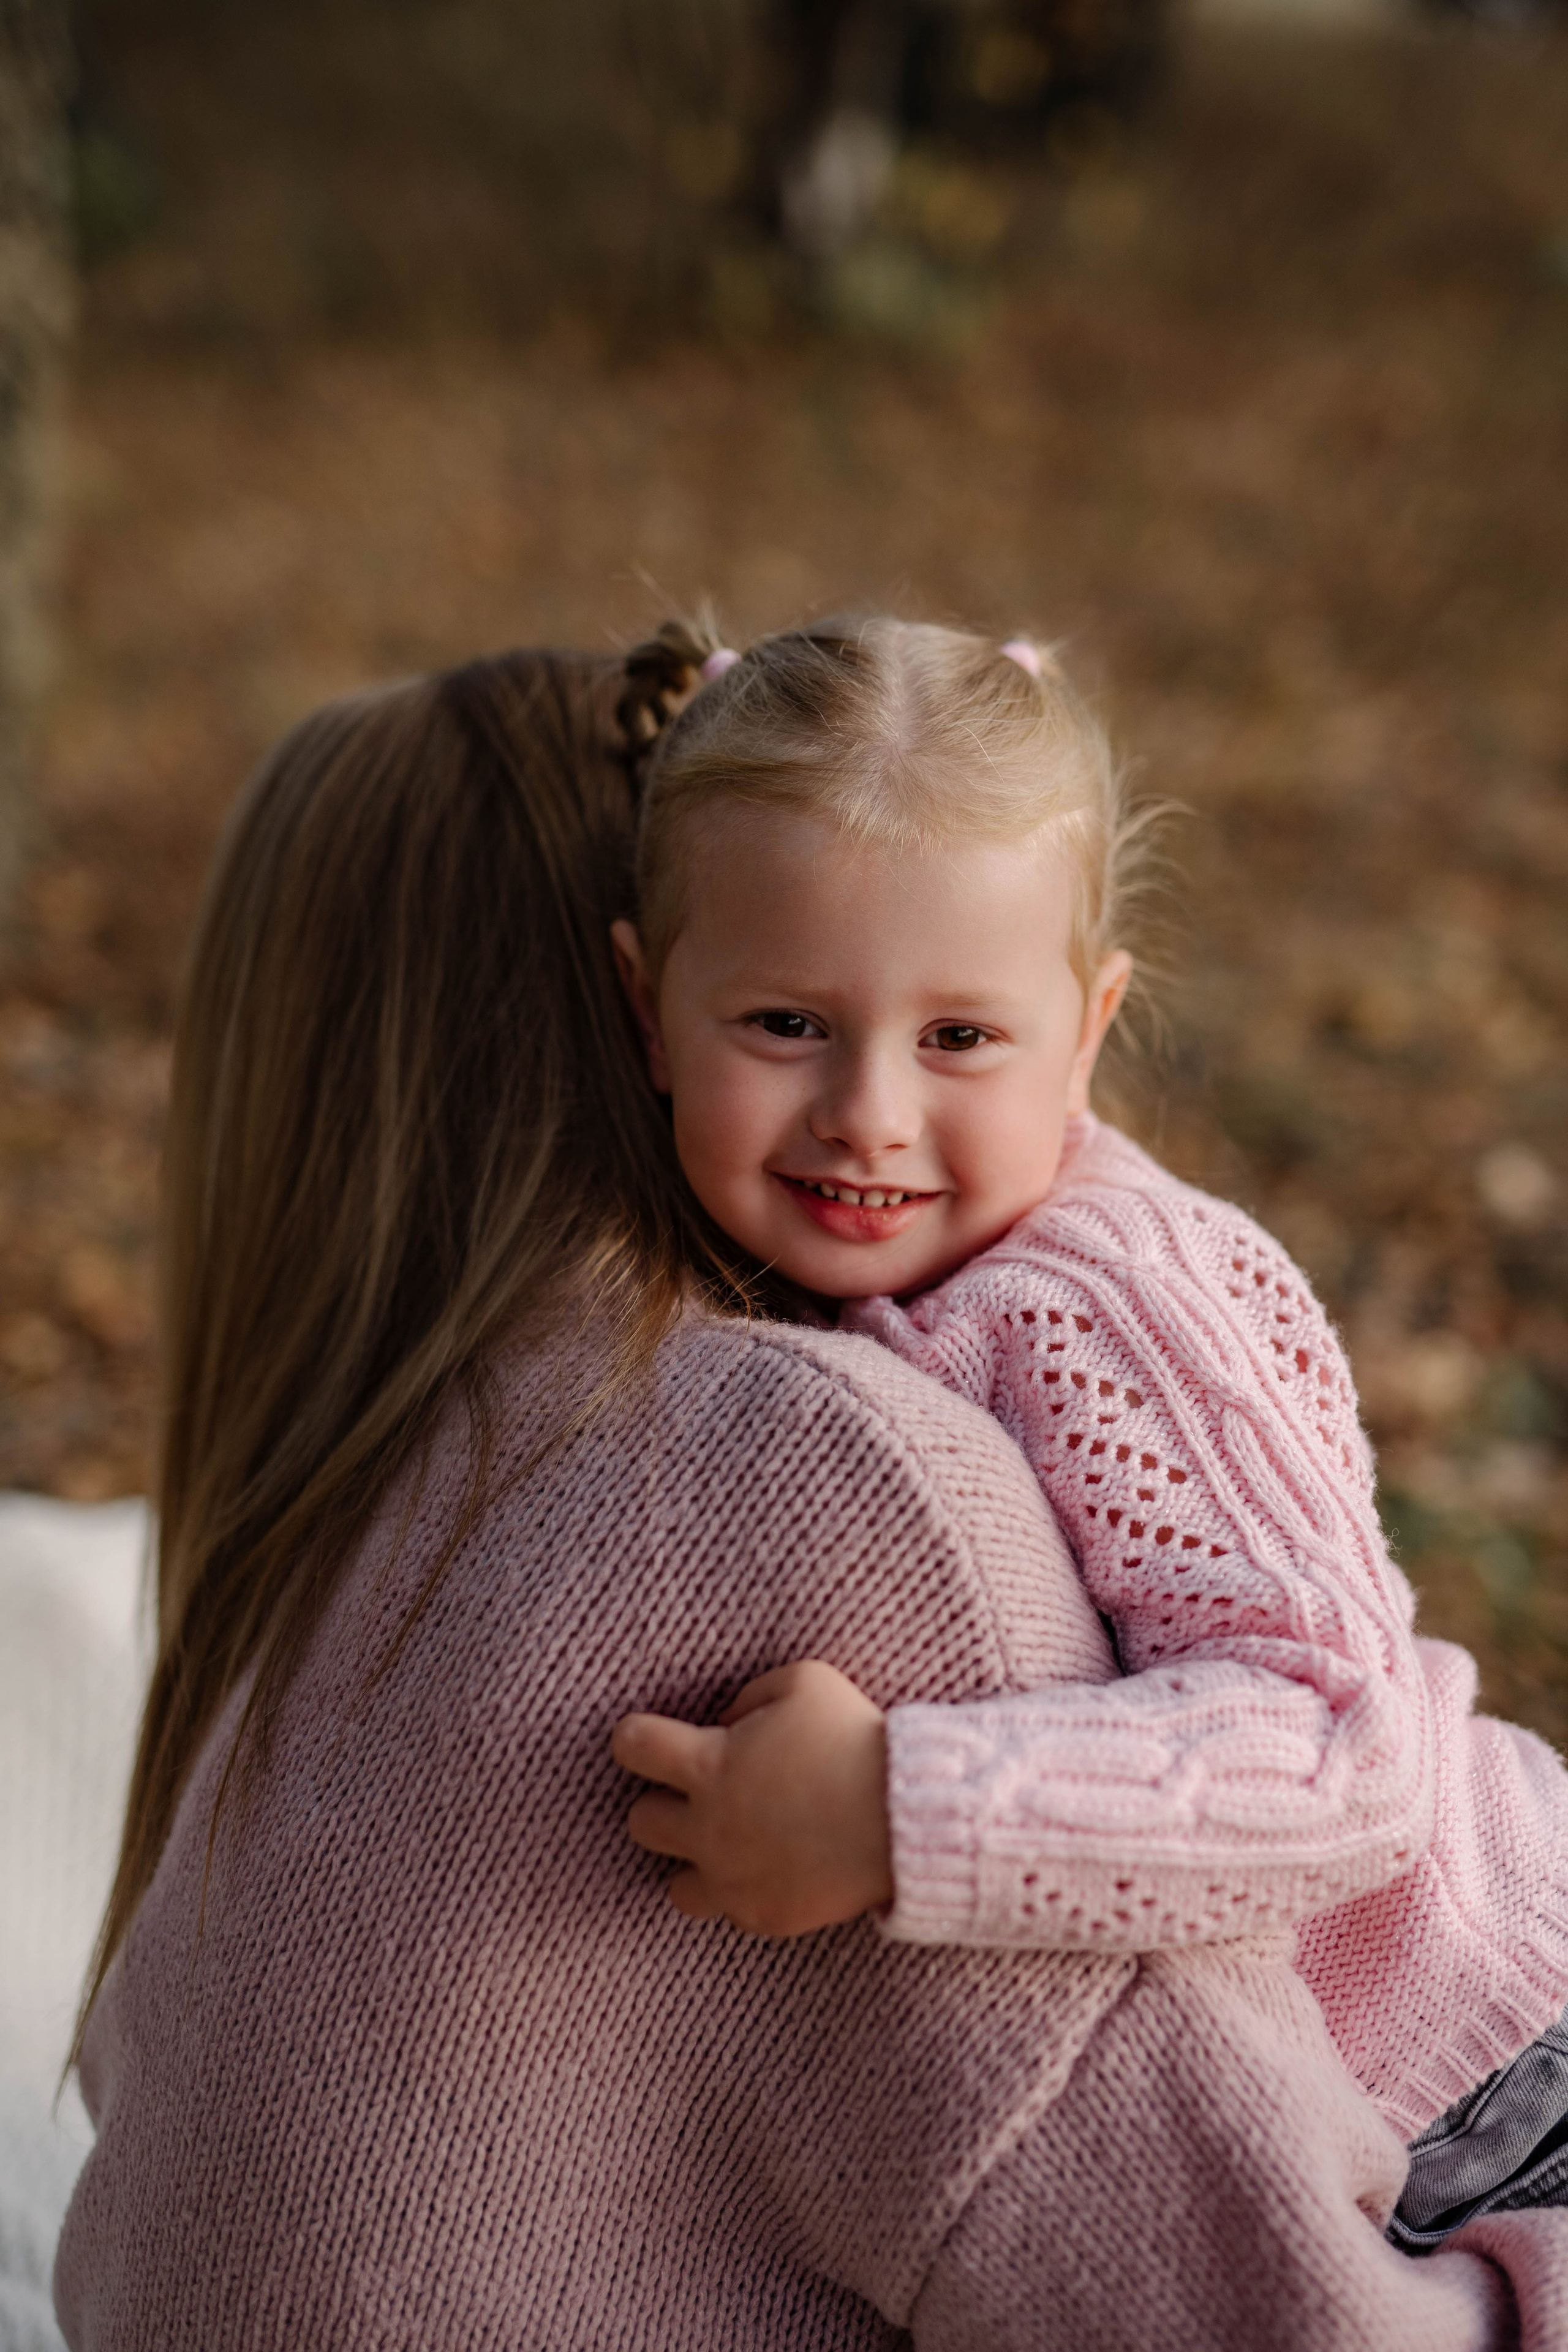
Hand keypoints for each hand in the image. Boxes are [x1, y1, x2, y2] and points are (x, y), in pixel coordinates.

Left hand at [611, 1659, 893, 1936]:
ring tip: (727, 1843)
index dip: (635, 1738)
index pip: (632, 1747)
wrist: (905, 1818)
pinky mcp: (763, 1916)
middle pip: (640, 1822)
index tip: (651, 1739)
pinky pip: (731, 1912)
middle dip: (663, 1803)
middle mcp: (708, 1827)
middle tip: (701, 1793)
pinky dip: (745, 1891)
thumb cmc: (854, 1740)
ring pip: (674, 1887)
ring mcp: (733, 1879)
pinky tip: (774, 1866)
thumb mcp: (803, 1681)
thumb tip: (725, 1722)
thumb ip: (749, 1695)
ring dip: (694, 1861)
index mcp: (709, 1764)